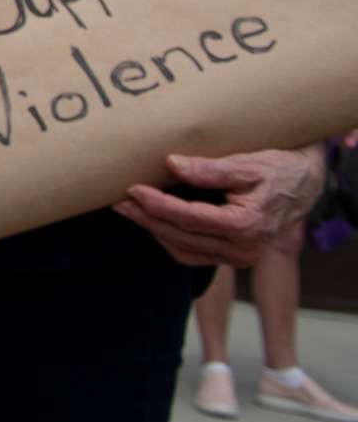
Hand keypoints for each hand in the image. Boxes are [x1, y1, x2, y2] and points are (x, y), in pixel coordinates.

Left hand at [113, 146, 324, 266]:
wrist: (303, 186)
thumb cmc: (277, 170)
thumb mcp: (247, 164)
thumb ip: (209, 169)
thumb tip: (171, 164)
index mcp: (246, 226)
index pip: (189, 218)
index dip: (157, 205)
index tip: (132, 189)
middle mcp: (243, 249)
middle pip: (182, 237)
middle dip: (147, 219)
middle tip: (119, 201)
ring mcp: (239, 257)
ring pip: (184, 249)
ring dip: (154, 231)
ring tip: (129, 210)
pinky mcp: (234, 257)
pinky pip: (194, 254)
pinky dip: (171, 240)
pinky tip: (153, 222)